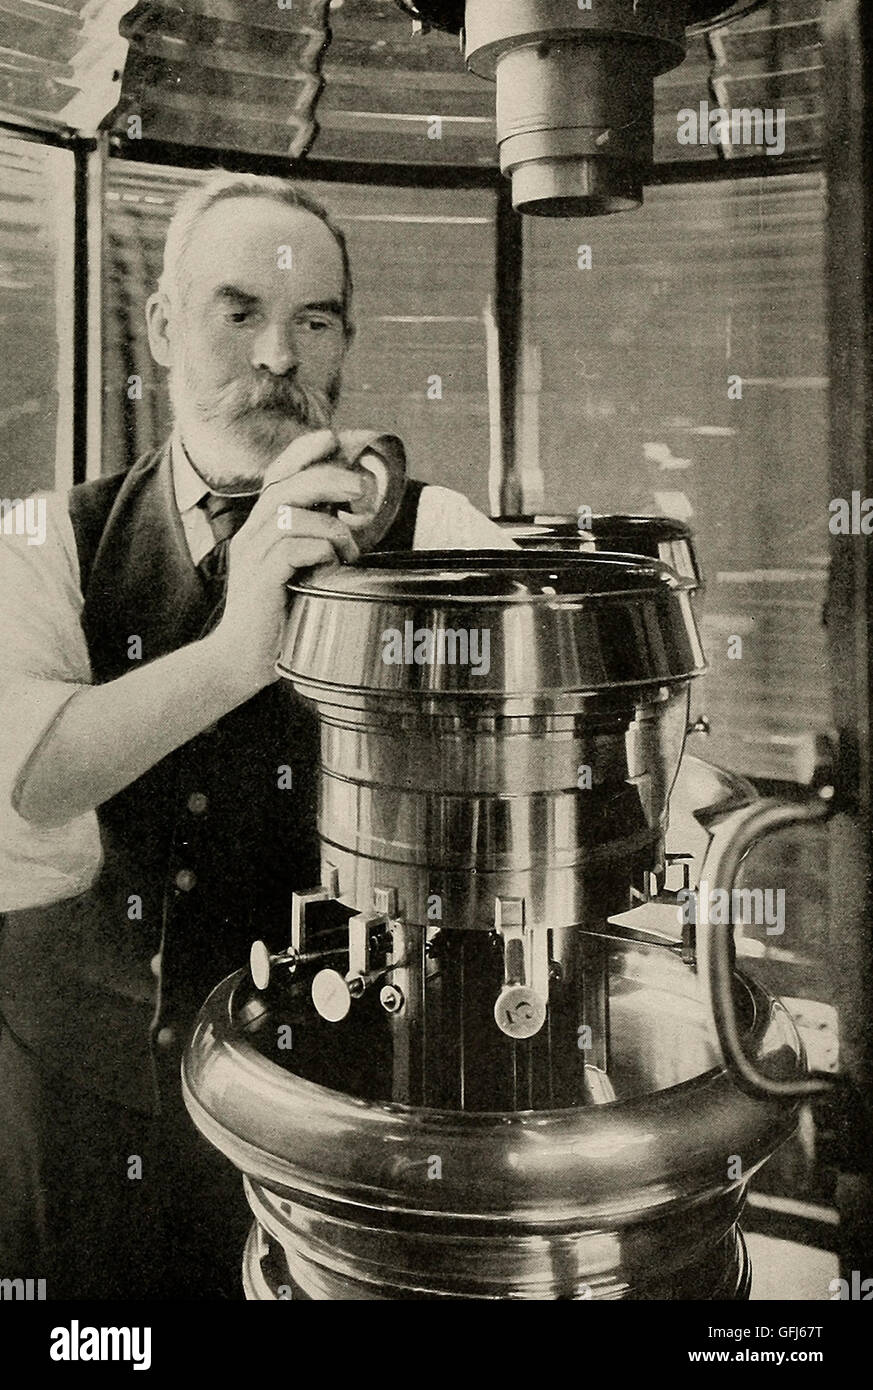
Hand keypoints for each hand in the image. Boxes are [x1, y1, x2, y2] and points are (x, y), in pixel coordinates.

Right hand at [208, 429, 371, 695]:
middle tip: (363, 489)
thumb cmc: (279, 614)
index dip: (303, 452)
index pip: (277, 474)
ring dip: (333, 529)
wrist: (241, 659)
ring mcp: (252, 556)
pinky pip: (293, 548)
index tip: (332, 438)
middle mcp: (251, 534)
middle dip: (329, 478)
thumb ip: (313, 539)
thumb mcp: (296, 568)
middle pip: (287, 486)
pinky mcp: (261, 580)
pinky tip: (334, 567)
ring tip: (349, 553)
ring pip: (292, 516)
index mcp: (260, 526)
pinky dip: (322, 551)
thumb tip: (349, 515)